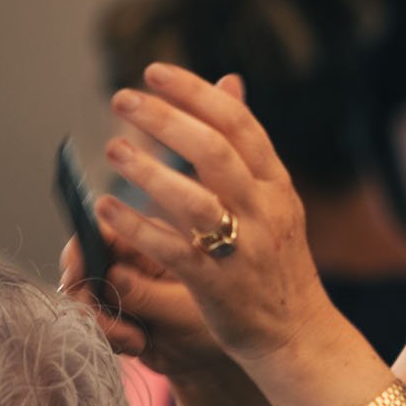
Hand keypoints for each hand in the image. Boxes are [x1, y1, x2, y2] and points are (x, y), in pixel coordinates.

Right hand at [59, 236, 228, 377]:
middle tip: (119, 330)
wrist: (206, 362)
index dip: (81, 250)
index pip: (103, 233)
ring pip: (82, 299)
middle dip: (90, 301)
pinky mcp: (112, 314)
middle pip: (82, 267)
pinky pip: (89, 322)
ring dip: (102, 325)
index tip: (76, 277)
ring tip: (136, 341)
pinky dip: (106, 337)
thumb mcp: (180, 310)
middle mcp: (128, 262)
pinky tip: (135, 345)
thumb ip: (146, 293)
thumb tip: (112, 274)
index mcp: (149, 245)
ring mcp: (117, 288)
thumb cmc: (206, 327)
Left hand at [97, 67, 334, 364]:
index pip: (239, 123)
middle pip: (215, 151)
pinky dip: (137, 227)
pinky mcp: (217, 285)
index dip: (195, 93)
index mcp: (276, 183)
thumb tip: (228, 80)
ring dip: (147, 171)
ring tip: (112, 150)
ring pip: (194, 200)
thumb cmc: (275, 260)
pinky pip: (172, 250)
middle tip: (123, 100)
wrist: (298, 333)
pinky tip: (107, 209)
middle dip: (166, 120)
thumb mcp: (273, 196)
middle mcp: (264, 209)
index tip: (153, 72)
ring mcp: (243, 248)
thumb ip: (246, 144)